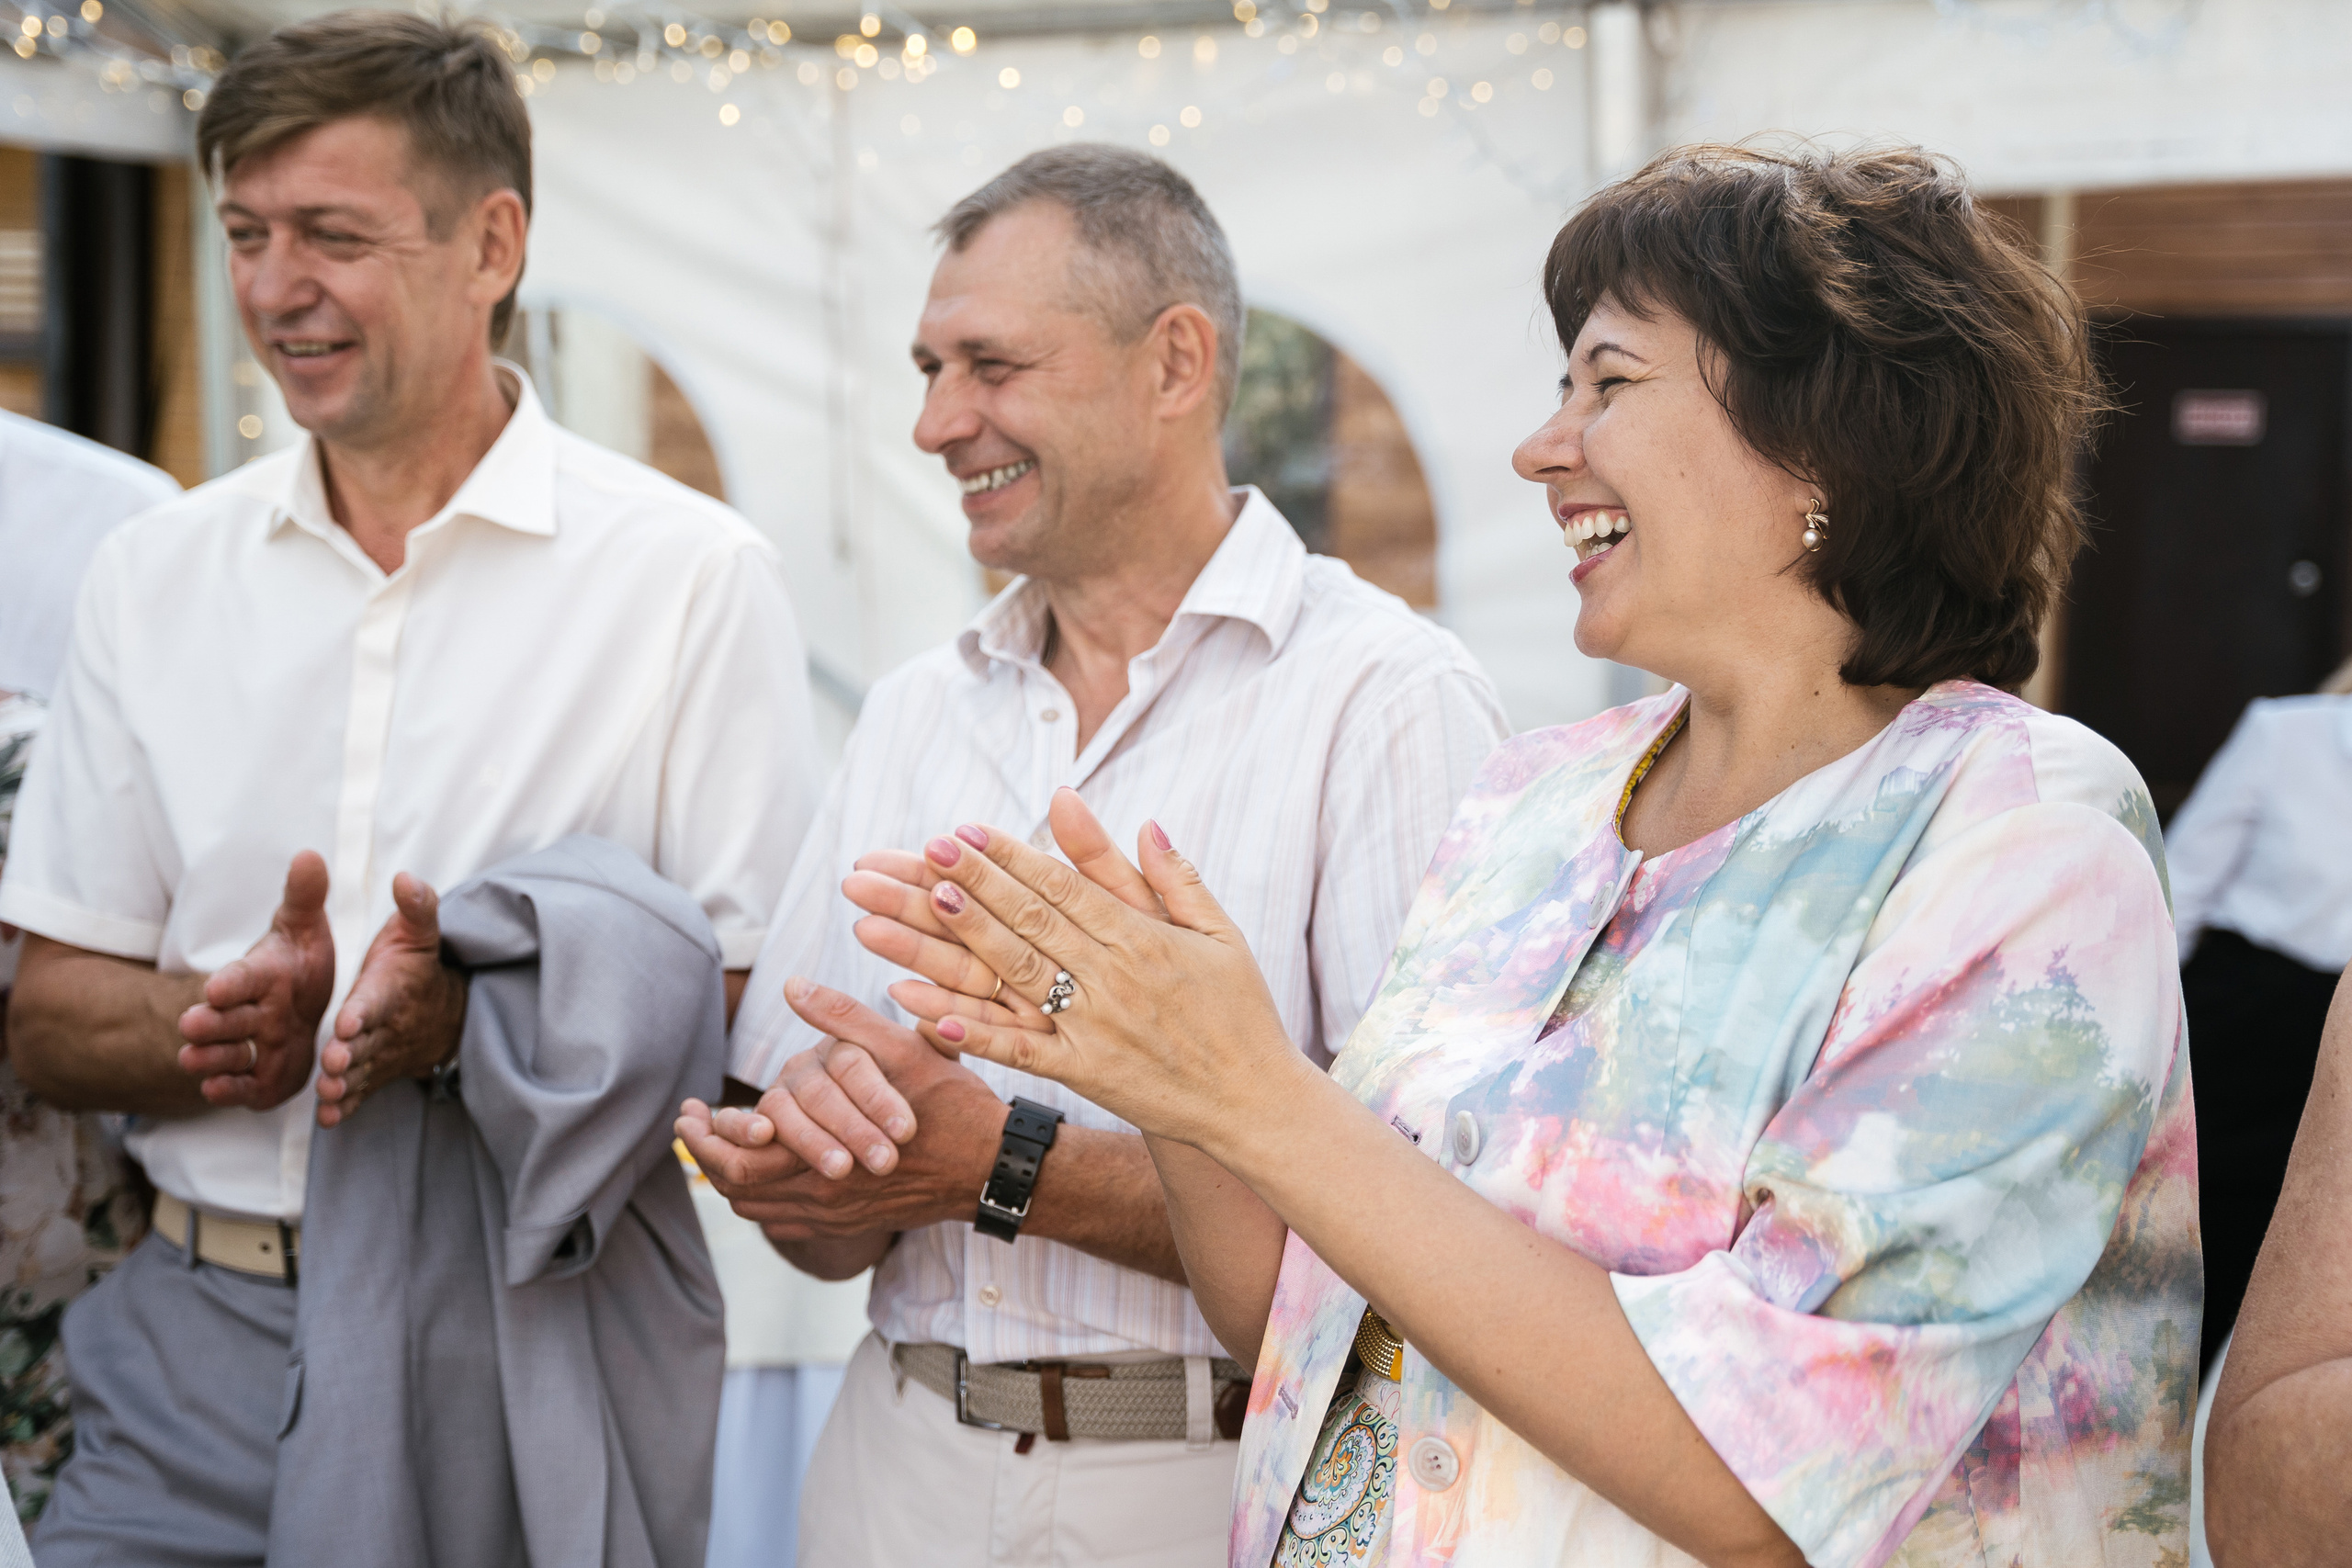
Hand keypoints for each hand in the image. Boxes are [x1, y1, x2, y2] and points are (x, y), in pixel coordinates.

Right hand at [177, 851, 334, 1109]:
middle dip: (208, 1022)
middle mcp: (247, 1013)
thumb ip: (305, 897)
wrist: (302, 1011)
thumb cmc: (297, 966)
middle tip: (190, 1025)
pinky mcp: (259, 1080)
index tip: (216, 986)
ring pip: (225, 1054)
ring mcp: (249, 1047)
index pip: (241, 977)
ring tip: (192, 1060)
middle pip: (224, 1018)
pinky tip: (214, 1092)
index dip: (230, 983)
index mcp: (258, 976)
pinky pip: (242, 1088)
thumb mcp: (305, 929)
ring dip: (211, 1058)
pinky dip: (228, 1091)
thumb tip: (310, 855)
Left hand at [316, 872, 466, 1127]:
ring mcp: (379, 1055)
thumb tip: (405, 878)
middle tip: (333, 1062)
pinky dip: (347, 1107)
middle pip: (366, 1041)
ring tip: (329, 1093)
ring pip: (361, 1071)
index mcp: (389, 990)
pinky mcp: (373, 1075)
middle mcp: (385, 1027)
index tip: (347, 1020)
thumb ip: (416, 907)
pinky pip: (361, 1093)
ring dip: (346, 1083)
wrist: (444, 1017)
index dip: (363, 1011)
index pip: (376, 1001)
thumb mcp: (420, 933)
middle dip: (350, 1052)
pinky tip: (330, 1118)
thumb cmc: (418, 969)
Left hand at [675, 979, 1008, 1239]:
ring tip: (717, 1144)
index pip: (738, 1157)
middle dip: (706, 1154)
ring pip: (757, 1207)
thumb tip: (794, 986)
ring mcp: (836, 1215)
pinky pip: (786, 1222)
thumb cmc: (952, 1106)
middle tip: (690, 1125)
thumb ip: (844, 1019)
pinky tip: (763, 1172)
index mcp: (824, 1155)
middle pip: (737, 1188)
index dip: (704, 1135)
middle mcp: (823, 1195)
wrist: (993, 1165)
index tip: (686, 1112)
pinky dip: (762, 1200)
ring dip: (729, 1177)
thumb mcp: (903, 1050)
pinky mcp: (850, 1223)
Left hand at [901, 788, 1302, 1151]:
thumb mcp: (1221, 933)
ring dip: (970, 937)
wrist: (1254, 1101)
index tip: (969, 829)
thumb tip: (1145, 821)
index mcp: (1143, 937)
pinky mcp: (1084, 1073)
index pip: (1064, 885)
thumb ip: (1176, 879)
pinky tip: (927, 1016)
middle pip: (1033, 919)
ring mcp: (1095, 1026)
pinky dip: (975, 1033)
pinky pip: (1020, 1050)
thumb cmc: (1240, 1012)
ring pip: (1019, 973)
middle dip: (978, 881)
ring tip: (927, 902)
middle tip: (930, 849)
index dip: (1013, 855)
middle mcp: (1113, 976)